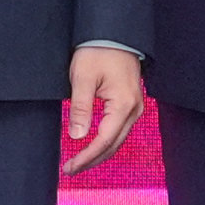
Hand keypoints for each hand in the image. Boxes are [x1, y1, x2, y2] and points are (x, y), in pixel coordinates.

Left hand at [61, 44, 143, 174]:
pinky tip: (92, 147)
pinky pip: (119, 130)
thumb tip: (77, 136)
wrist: (114, 34)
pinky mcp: (131, 104)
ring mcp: (135, 108)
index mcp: (123, 104)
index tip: (70, 166)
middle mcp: (134, 109)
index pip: (104, 140)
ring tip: (79, 163)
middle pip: (114, 145)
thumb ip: (81, 108)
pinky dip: (106, 142)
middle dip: (92, 160)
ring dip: (99, 153)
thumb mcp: (83, 78)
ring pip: (118, 140)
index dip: (86, 156)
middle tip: (70, 169)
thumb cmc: (98, 51)